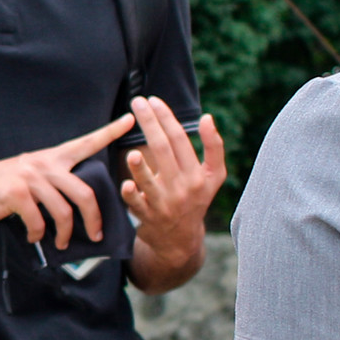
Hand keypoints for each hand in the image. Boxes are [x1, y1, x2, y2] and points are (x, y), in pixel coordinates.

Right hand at [0, 111, 135, 248]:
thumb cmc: (3, 186)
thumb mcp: (32, 174)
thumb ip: (56, 181)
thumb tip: (80, 206)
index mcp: (53, 157)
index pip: (86, 142)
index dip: (110, 131)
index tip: (130, 120)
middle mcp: (44, 163)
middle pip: (84, 192)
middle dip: (94, 218)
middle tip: (96, 234)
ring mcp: (30, 177)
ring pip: (64, 211)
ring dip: (65, 234)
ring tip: (62, 243)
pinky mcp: (16, 193)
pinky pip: (39, 221)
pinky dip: (39, 234)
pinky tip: (34, 237)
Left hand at [119, 99, 224, 271]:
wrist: (180, 240)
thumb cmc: (196, 199)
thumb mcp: (213, 176)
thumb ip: (214, 147)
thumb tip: (207, 117)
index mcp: (198, 175)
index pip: (180, 140)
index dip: (166, 118)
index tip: (153, 100)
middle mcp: (182, 188)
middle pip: (163, 151)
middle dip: (149, 124)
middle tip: (136, 102)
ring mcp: (164, 204)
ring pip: (150, 182)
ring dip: (140, 168)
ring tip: (132, 152)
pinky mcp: (147, 217)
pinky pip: (137, 206)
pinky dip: (131, 195)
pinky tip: (125, 184)